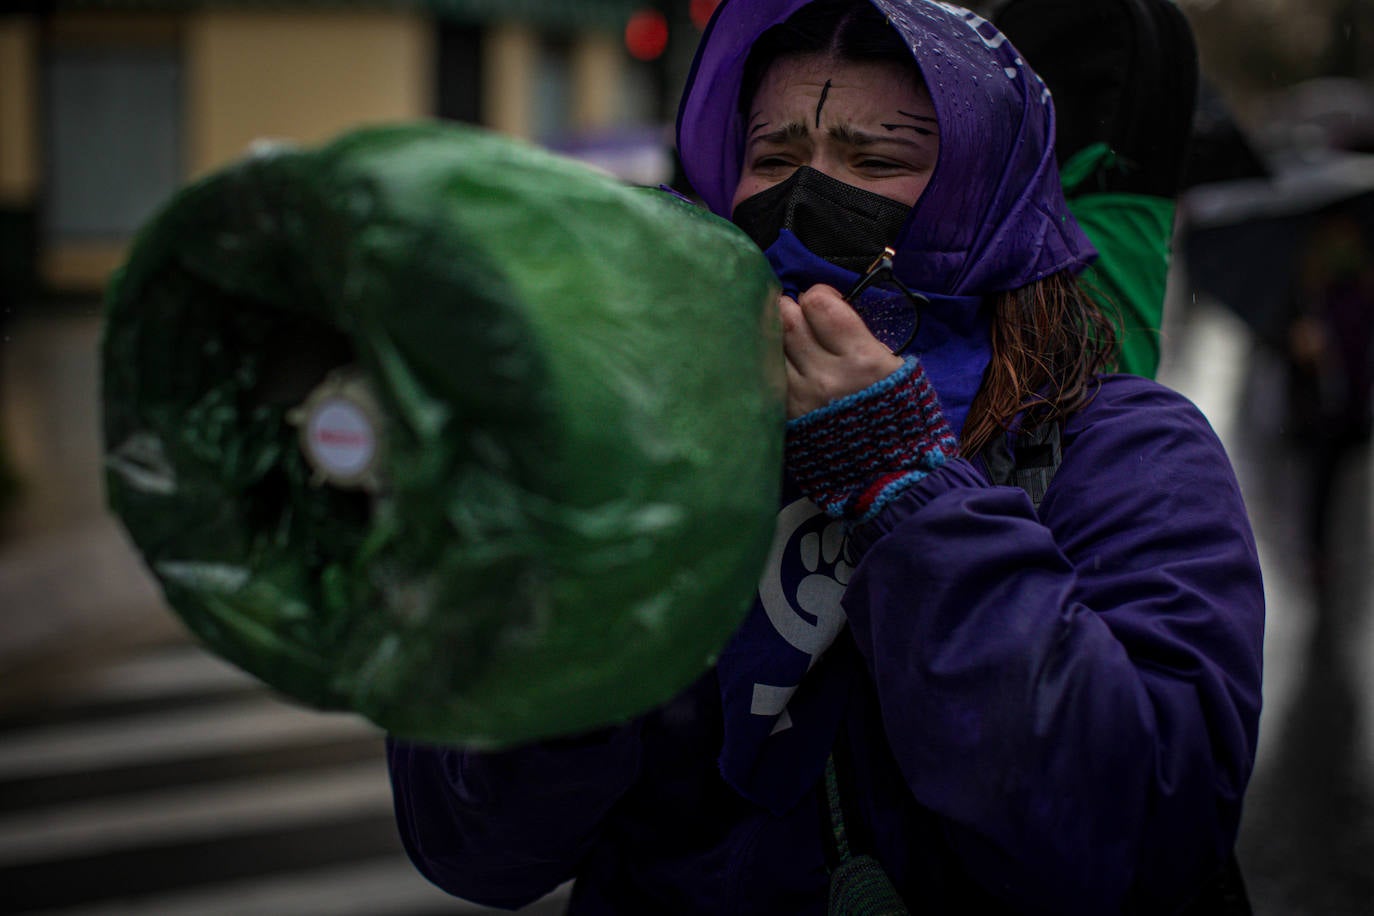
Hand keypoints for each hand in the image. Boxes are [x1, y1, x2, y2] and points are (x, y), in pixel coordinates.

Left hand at [779, 285, 905, 418]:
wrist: (889, 471)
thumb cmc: (898, 415)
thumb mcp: (894, 368)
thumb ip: (860, 337)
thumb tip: (827, 312)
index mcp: (862, 359)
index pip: (819, 305)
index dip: (818, 296)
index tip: (823, 303)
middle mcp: (827, 376)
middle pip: (789, 320)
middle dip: (791, 309)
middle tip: (797, 314)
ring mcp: (802, 398)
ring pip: (771, 346)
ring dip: (776, 334)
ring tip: (786, 336)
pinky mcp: (786, 417)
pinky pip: (767, 376)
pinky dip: (770, 363)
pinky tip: (779, 363)